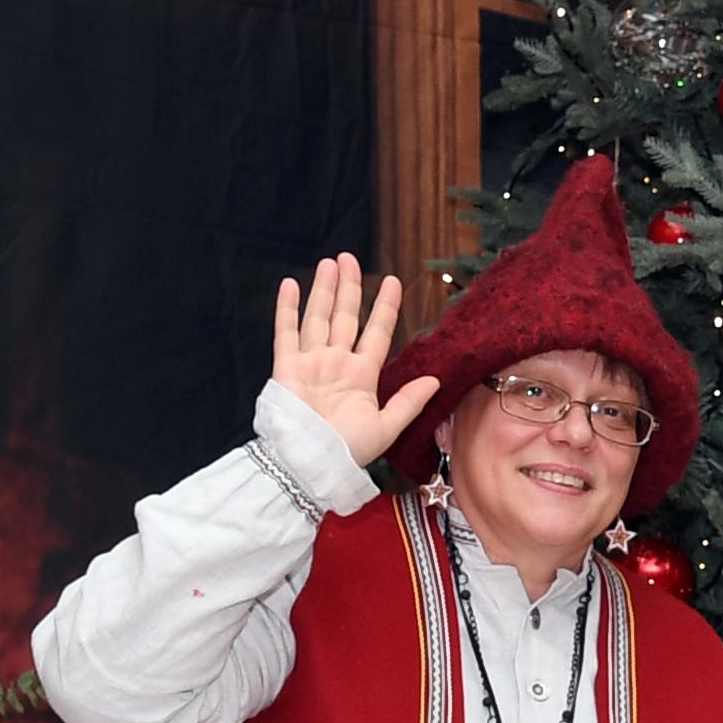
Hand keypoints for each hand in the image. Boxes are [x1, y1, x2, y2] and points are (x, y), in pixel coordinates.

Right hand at [270, 253, 439, 468]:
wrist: (310, 464)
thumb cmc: (348, 451)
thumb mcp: (387, 427)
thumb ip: (409, 401)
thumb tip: (435, 380)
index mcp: (362, 375)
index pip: (377, 332)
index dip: (385, 307)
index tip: (394, 281)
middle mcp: (337, 363)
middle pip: (346, 317)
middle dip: (350, 287)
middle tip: (350, 258)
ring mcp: (311, 362)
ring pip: (319, 317)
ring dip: (324, 289)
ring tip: (330, 262)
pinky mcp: (287, 367)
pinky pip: (286, 332)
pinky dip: (287, 308)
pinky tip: (291, 284)